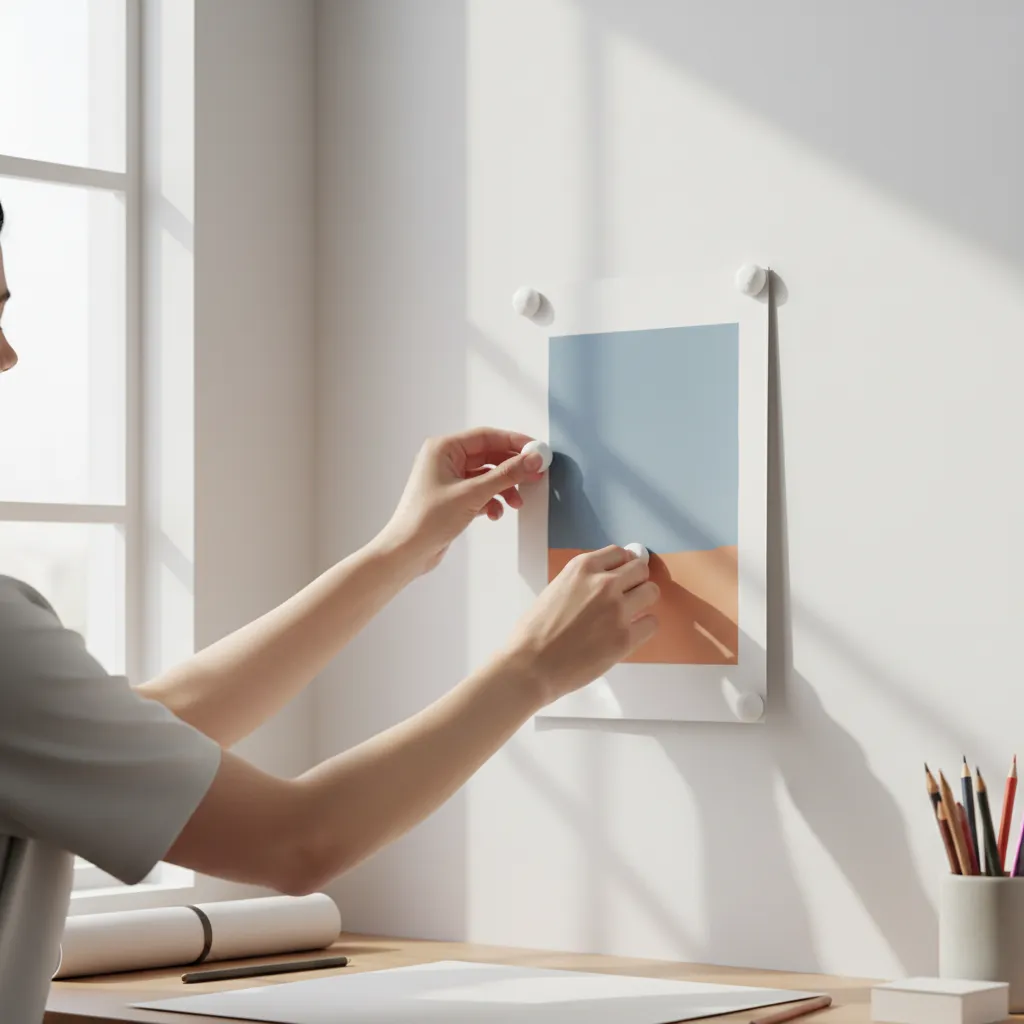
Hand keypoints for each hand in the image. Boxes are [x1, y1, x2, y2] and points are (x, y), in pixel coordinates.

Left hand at [380, 427, 546, 574]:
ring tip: (516, 502)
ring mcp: (449, 480)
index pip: (486, 436)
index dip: (514, 442)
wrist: (407, 551)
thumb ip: (506, 475)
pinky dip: (492, 501)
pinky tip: (495, 513)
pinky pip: (480, 492)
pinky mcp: (453, 498)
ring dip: (504, 488)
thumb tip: (531, 459)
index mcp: (443, 449)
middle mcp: (445, 460)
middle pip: (489, 456)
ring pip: (487, 476)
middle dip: (512, 468)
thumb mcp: (472, 494)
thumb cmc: (426, 519)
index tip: (536, 450)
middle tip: (534, 475)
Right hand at [503, 546, 659, 704]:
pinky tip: (628, 634)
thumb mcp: (556, 589)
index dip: (622, 565)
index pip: (619, 553)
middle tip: (626, 596)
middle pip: (640, 569)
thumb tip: (605, 582)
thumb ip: (582, 582)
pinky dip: (643, 627)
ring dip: (643, 601)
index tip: (621, 575)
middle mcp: (604, 583)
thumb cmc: (535, 632)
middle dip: (636, 581)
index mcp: (583, 568)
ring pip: (651, 592)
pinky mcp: (625, 638)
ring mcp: (617, 610)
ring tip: (628, 615)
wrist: (531, 665)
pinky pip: (652, 623)